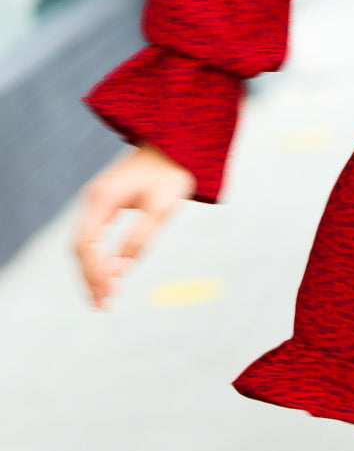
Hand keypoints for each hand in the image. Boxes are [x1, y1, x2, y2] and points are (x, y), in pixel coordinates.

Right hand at [74, 145, 196, 309]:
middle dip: (91, 277)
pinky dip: (98, 259)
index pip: (87, 244)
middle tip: (103, 306)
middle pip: (81, 247)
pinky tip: (107, 277)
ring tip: (103, 300)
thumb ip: (140, 239)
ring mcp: (98, 201)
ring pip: (85, 244)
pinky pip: (94, 237)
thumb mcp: (162, 208)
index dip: (95, 271)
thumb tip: (120, 270)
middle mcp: (94, 199)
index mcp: (103, 197)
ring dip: (93, 272)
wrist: (175, 143)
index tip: (110, 293)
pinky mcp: (106, 204)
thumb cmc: (171, 173)